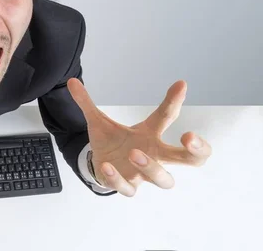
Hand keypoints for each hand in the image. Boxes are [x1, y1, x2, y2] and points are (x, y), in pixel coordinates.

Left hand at [68, 78, 211, 196]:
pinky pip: (128, 188)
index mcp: (150, 135)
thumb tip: (71, 81)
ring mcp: (142, 174)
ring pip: (164, 179)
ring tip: (135, 152)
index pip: (167, 117)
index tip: (180, 84)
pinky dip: (119, 178)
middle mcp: (154, 156)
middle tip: (190, 138)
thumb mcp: (99, 121)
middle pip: (191, 160)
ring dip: (152, 167)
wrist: (101, 166)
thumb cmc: (112, 143)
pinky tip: (108, 165)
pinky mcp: (127, 186)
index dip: (174, 101)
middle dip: (197, 151)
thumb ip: (86, 102)